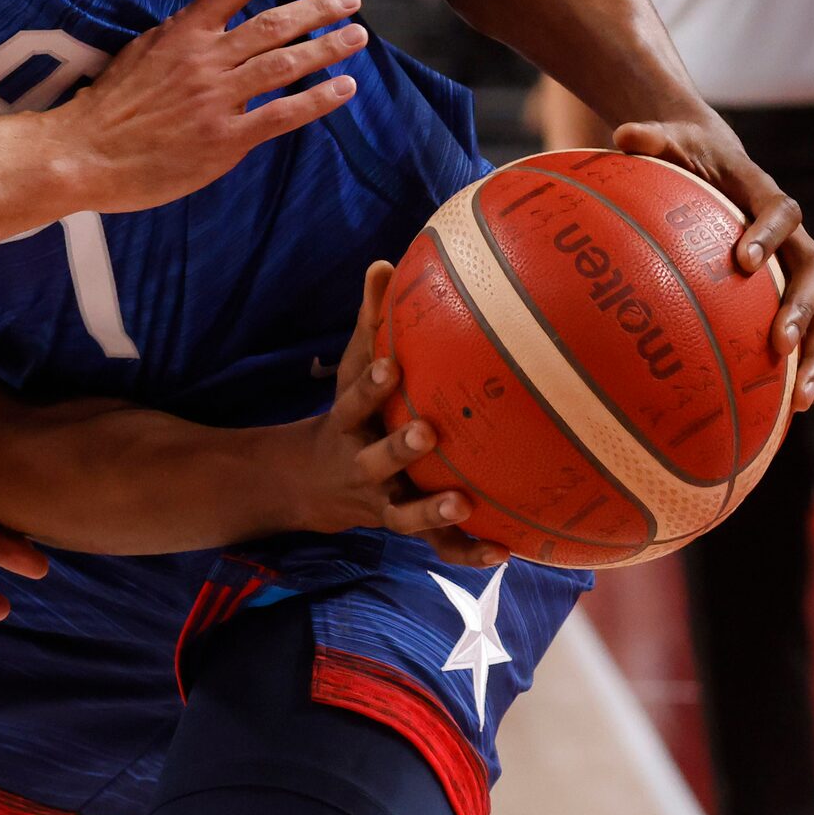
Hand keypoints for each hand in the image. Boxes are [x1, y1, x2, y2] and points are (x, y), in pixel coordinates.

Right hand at [54, 0, 367, 214]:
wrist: (81, 154)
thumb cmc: (108, 106)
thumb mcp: (139, 52)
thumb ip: (178, 36)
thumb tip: (206, 19)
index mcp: (182, 33)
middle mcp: (204, 59)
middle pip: (274, 23)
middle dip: (319, 7)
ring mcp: (216, 99)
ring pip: (285, 64)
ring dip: (327, 47)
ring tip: (357, 36)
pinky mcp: (223, 140)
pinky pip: (281, 115)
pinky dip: (318, 99)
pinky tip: (344, 89)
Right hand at [257, 262, 507, 567]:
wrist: (311, 483)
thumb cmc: (351, 412)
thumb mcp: (350, 368)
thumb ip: (369, 321)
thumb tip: (383, 262)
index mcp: (349, 422)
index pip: (354, 399)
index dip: (370, 386)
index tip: (391, 366)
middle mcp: (361, 465)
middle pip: (376, 459)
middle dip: (399, 449)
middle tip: (427, 433)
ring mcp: (383, 501)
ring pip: (404, 513)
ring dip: (431, 510)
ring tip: (464, 502)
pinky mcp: (405, 525)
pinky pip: (435, 545)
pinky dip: (465, 552)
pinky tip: (502, 552)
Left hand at [611, 114, 813, 409]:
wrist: (717, 165)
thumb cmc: (688, 156)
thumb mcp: (670, 140)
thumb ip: (652, 139)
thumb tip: (624, 134)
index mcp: (765, 195)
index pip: (780, 211)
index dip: (768, 234)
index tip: (745, 260)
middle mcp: (795, 237)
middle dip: (803, 307)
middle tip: (779, 341)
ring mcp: (800, 269)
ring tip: (803, 396)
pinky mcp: (796, 297)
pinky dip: (812, 367)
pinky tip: (798, 406)